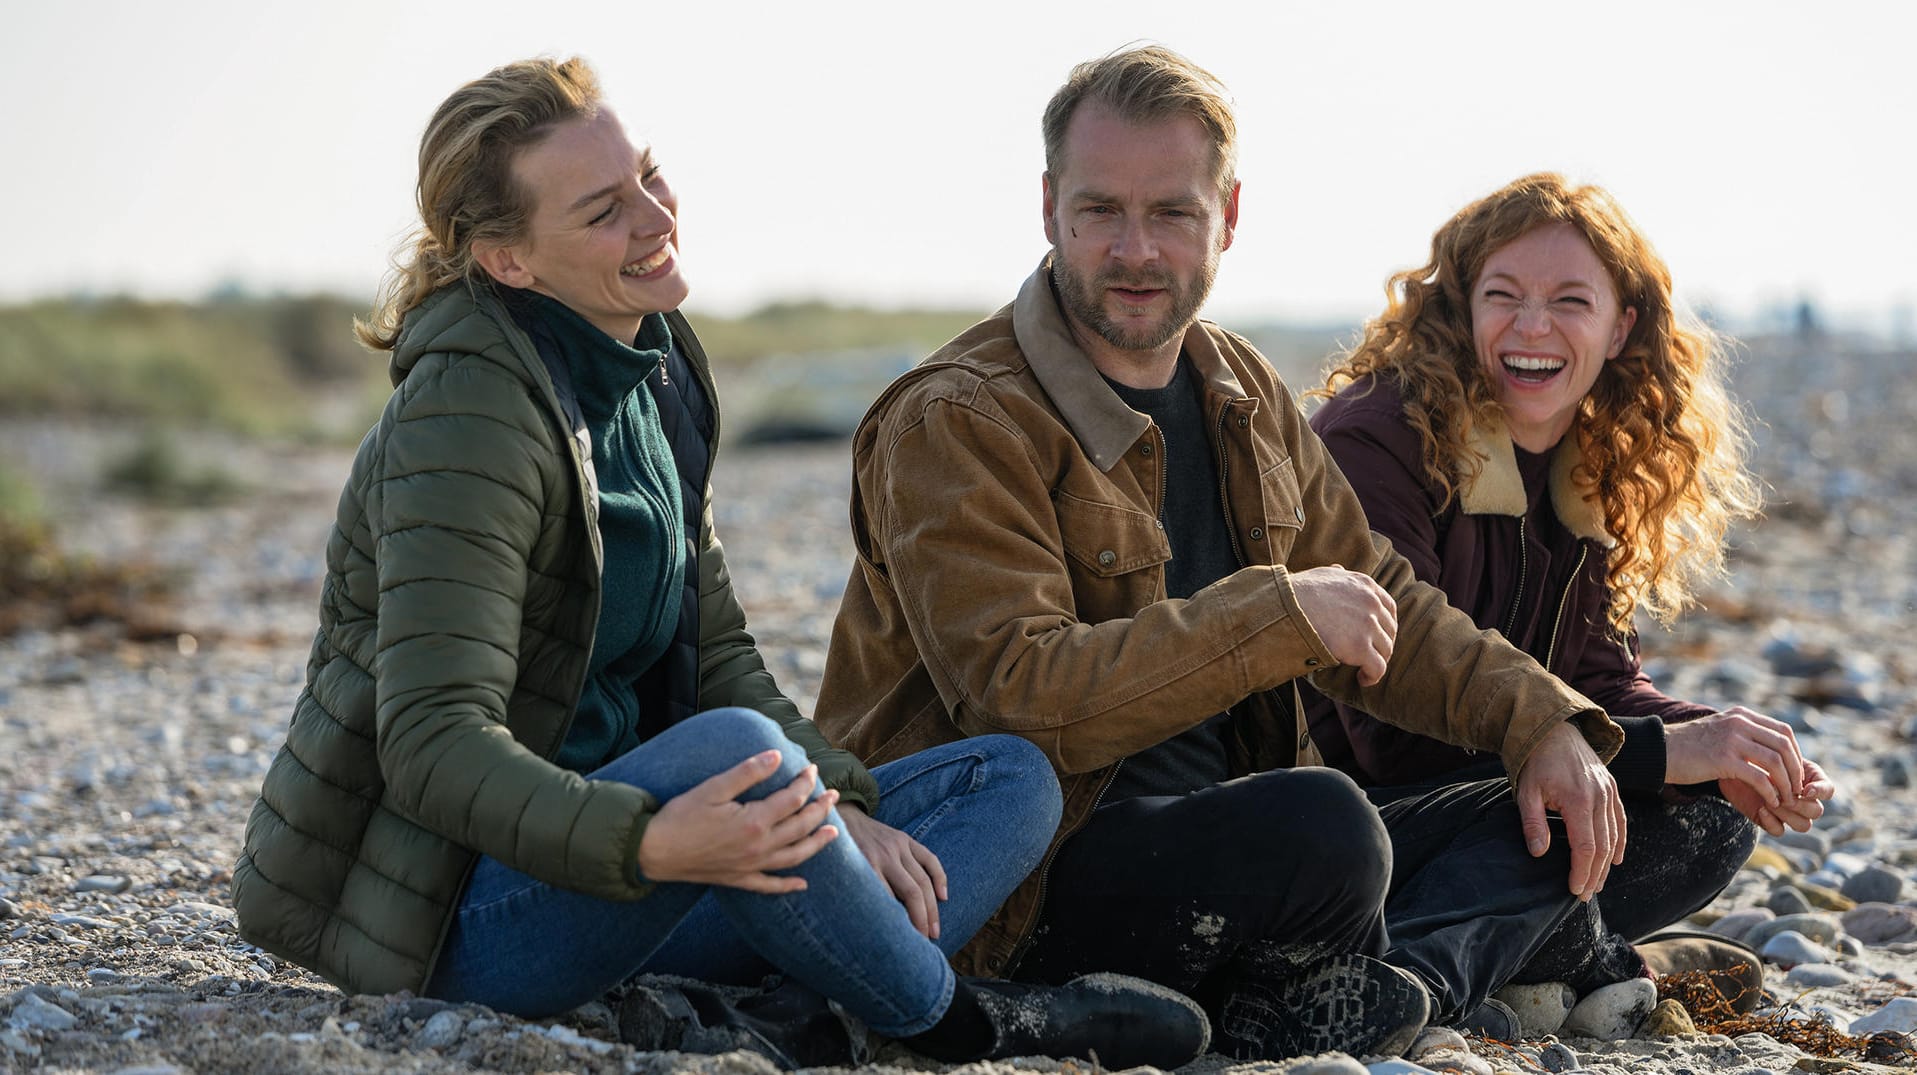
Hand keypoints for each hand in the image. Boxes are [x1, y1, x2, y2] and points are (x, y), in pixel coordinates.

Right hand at [637, 752, 838, 893]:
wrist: (653, 852)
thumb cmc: (680, 816)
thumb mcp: (714, 787)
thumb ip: (748, 772)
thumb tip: (776, 756)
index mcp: (754, 821)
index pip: (792, 799)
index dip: (805, 782)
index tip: (812, 769)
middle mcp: (759, 847)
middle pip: (800, 827)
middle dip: (820, 810)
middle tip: (833, 795)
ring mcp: (750, 866)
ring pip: (794, 856)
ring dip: (816, 844)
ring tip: (833, 833)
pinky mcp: (738, 879)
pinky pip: (769, 885)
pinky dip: (788, 885)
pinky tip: (802, 884)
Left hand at [840, 804, 947, 939]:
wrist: (840, 818)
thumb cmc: (838, 855)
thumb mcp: (838, 874)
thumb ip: (852, 895)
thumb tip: (862, 930)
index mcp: (865, 865)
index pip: (887, 901)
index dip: (897, 924)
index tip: (901, 944)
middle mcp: (884, 855)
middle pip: (912, 892)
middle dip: (921, 920)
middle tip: (925, 942)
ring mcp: (898, 846)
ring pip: (923, 880)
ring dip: (931, 908)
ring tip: (934, 930)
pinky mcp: (906, 839)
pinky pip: (929, 859)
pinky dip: (939, 878)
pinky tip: (944, 897)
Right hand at [1289, 564, 1397, 685]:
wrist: (1283, 607)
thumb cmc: (1295, 593)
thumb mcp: (1320, 574)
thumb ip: (1335, 574)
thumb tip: (1338, 569)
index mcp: (1364, 584)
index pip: (1388, 607)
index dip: (1386, 624)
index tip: (1378, 636)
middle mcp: (1371, 603)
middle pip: (1390, 630)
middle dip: (1382, 645)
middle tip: (1370, 656)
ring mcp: (1367, 625)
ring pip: (1386, 650)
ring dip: (1377, 662)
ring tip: (1363, 670)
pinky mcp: (1359, 647)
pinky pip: (1378, 667)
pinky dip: (1373, 676)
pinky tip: (1362, 679)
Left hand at [1515, 721, 1626, 900]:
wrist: (1553, 729)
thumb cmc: (1535, 761)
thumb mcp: (1526, 792)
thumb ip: (1533, 823)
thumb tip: (1538, 853)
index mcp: (1579, 800)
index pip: (1585, 847)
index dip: (1581, 872)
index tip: (1574, 890)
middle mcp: (1600, 797)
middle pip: (1603, 846)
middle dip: (1595, 874)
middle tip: (1584, 894)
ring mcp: (1609, 792)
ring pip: (1614, 836)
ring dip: (1607, 863)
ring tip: (1596, 882)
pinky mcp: (1612, 788)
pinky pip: (1621, 820)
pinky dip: (1620, 842)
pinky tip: (1614, 859)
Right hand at [1665, 706, 1806, 807]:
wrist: (1659, 751)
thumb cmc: (1688, 747)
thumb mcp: (1719, 731)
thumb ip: (1742, 734)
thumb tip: (1767, 749)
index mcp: (1741, 716)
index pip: (1783, 732)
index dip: (1795, 754)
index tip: (1794, 773)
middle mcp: (1739, 723)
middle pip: (1784, 746)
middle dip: (1795, 771)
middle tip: (1795, 789)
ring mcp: (1731, 740)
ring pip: (1775, 762)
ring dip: (1786, 784)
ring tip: (1785, 799)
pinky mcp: (1723, 760)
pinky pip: (1759, 777)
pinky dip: (1770, 792)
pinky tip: (1769, 802)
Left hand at [1721, 757, 1836, 835]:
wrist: (1732, 765)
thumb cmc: (1756, 756)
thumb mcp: (1773, 754)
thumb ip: (1788, 762)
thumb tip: (1799, 781)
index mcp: (1809, 780)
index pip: (1828, 790)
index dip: (1821, 792)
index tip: (1806, 790)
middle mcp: (1803, 799)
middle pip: (1816, 811)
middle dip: (1800, 805)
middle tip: (1783, 796)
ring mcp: (1788, 812)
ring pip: (1804, 825)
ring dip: (1788, 815)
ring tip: (1770, 802)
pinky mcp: (1771, 821)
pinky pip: (1780, 831)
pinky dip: (1772, 822)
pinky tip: (1761, 809)